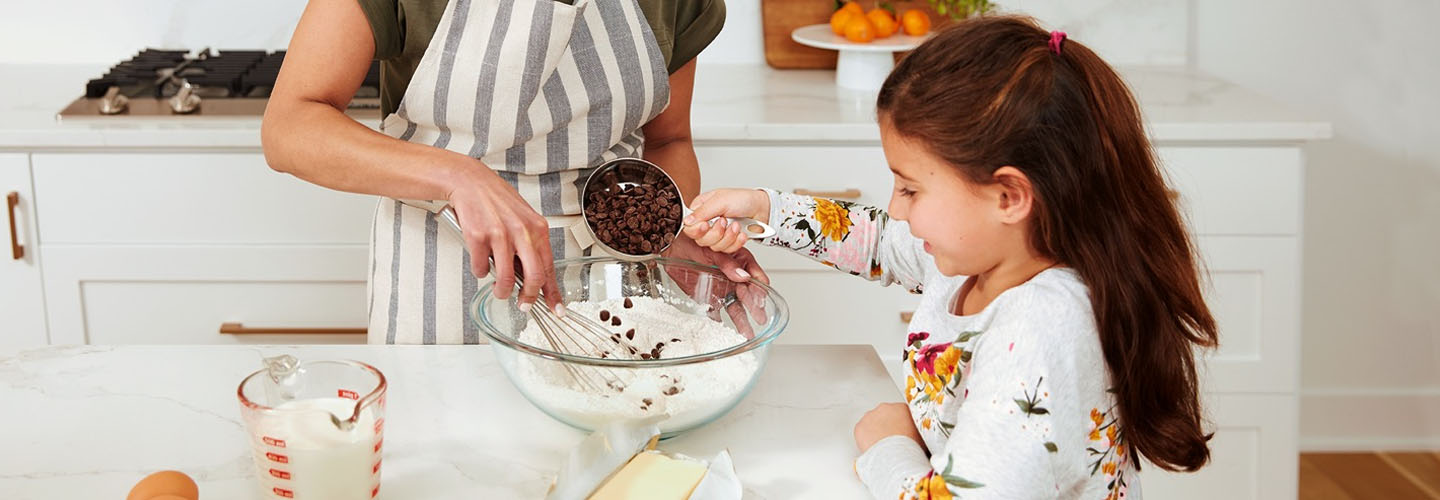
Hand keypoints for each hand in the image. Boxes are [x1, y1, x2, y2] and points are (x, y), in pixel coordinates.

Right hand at [446, 162, 560, 312]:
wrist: (470, 181)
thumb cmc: (496, 199)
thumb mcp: (523, 218)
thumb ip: (531, 244)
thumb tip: (534, 275)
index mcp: (537, 228)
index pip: (550, 267)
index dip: (554, 293)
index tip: (557, 309)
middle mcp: (522, 232)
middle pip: (534, 277)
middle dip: (529, 298)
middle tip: (523, 305)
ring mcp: (500, 235)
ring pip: (506, 279)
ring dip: (502, 291)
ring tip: (499, 289)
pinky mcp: (478, 237)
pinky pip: (481, 268)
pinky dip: (480, 271)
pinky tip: (480, 262)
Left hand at [662, 235, 771, 337]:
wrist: (671, 246)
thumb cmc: (694, 240)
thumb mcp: (713, 249)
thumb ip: (728, 263)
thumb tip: (744, 276)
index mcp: (740, 261)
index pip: (756, 276)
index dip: (760, 288)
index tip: (761, 298)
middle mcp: (734, 277)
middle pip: (748, 295)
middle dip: (755, 307)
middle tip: (760, 318)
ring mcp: (722, 289)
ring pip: (735, 307)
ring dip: (742, 320)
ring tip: (748, 333)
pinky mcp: (708, 298)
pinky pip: (715, 312)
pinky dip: (720, 323)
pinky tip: (724, 333)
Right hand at [681, 188, 770, 253]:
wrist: (761, 209)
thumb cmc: (742, 199)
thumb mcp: (721, 200)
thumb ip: (702, 211)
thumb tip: (687, 221)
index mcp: (700, 209)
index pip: (689, 227)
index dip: (697, 230)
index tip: (706, 225)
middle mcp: (707, 222)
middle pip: (701, 239)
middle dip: (716, 233)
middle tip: (725, 221)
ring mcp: (717, 233)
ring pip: (714, 246)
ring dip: (728, 237)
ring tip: (736, 226)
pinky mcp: (727, 242)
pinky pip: (727, 250)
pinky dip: (736, 242)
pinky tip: (741, 233)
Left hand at [854, 402, 924, 452]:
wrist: (895, 457)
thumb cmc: (910, 448)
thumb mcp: (922, 438)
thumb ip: (918, 432)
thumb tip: (920, 438)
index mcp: (902, 408)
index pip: (900, 413)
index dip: (900, 424)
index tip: (900, 433)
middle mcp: (886, 408)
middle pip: (885, 416)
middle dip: (886, 426)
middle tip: (890, 441)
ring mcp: (871, 416)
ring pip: (871, 423)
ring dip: (875, 431)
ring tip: (881, 446)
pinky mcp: (860, 426)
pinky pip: (861, 432)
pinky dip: (864, 439)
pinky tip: (872, 448)